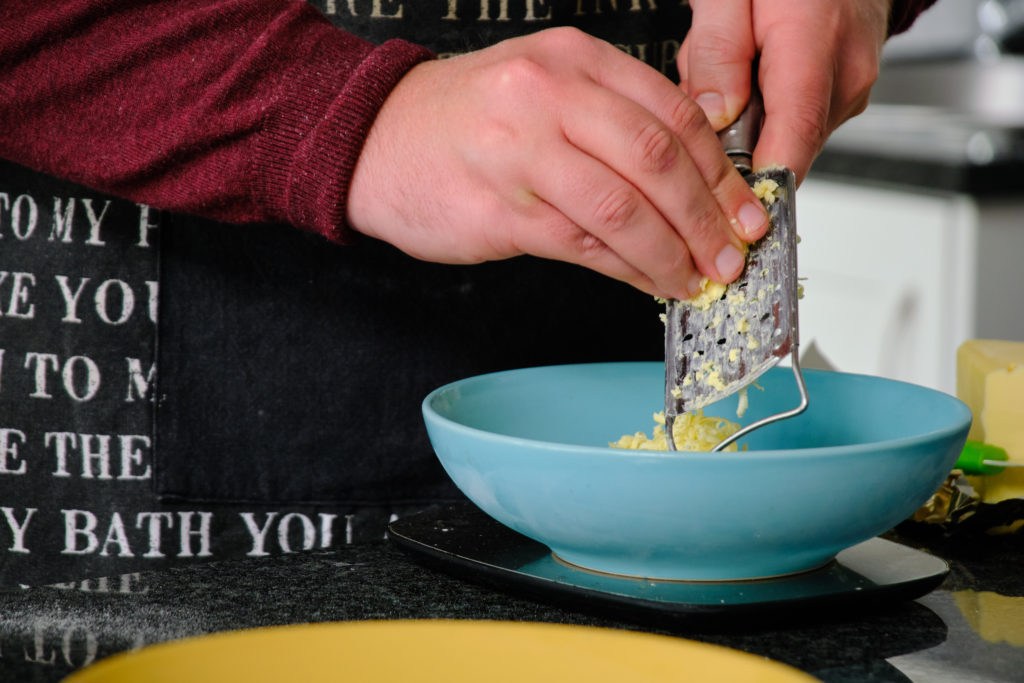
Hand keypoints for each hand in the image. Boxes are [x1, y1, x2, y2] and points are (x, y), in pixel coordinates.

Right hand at [347, 28, 769, 299]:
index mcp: (572, 59)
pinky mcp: (499, 210)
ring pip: (623, 209)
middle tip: (733, 253)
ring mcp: (521, 153)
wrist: (376, 140)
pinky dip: (627, 270)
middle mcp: (548, 97)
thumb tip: (692, 178)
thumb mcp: (545, 90)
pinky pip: (582, 245)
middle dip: (708, 217)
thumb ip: (615, 120)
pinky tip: (649, 282)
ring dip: (671, 253)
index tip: (745, 209)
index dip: (721, 171)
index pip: (673, 113)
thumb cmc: (467, 121)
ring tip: (697, 278)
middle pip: (657, 160)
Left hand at [678, 0, 890, 182]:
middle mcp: (844, 75)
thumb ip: (718, 51)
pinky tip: (750, 67)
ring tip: (732, 64)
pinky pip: (792, 120)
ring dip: (745, 117)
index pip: (792, 138)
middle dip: (732, 136)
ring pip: (782, 136)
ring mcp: (850, 87)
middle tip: (708, 84)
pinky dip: (761, 105)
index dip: (758, 184)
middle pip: (780, 146)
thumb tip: (716, 114)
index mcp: (815, 43)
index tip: (729, 205)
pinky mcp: (844, 93)